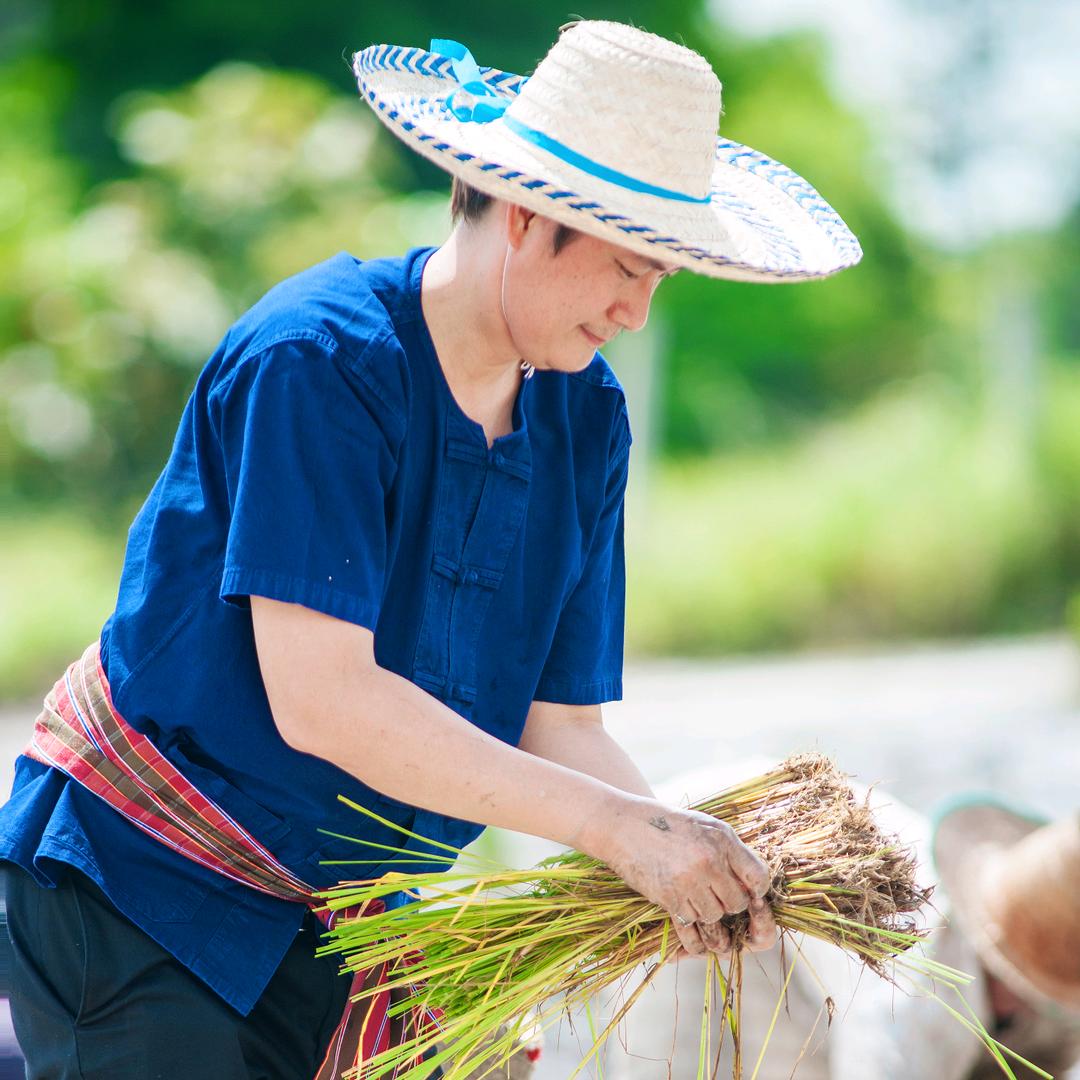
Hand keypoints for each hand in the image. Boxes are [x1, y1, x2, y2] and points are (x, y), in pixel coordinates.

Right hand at [585, 797, 777, 958]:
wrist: (623, 825)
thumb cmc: (666, 823)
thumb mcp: (704, 825)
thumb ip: (730, 851)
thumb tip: (751, 883)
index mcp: (722, 840)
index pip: (758, 877)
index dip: (756, 889)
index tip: (748, 890)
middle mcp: (709, 861)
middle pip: (738, 903)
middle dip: (730, 903)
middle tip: (716, 893)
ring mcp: (689, 881)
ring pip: (715, 916)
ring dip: (708, 911)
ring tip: (695, 894)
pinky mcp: (670, 898)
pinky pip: (691, 922)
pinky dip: (689, 917)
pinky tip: (681, 901)